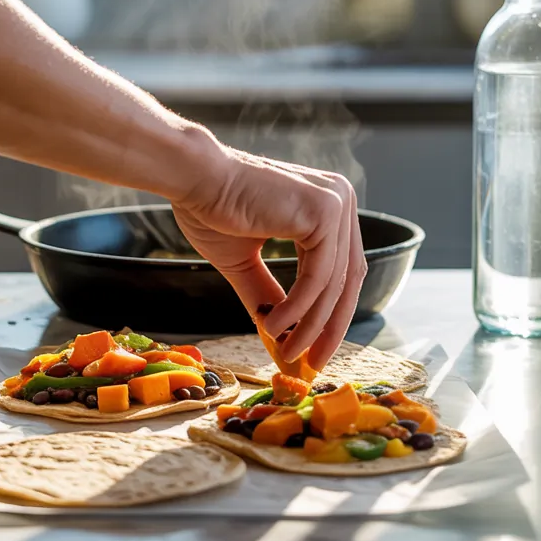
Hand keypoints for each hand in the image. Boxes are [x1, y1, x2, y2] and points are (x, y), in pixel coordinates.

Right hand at [171, 147, 365, 372]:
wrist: (193, 178)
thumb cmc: (212, 209)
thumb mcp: (246, 263)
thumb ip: (269, 295)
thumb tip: (283, 340)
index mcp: (327, 206)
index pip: (342, 270)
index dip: (330, 315)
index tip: (313, 350)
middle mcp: (340, 198)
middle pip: (347, 278)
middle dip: (328, 327)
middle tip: (310, 363)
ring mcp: (336, 202)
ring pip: (333, 282)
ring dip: (309, 325)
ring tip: (287, 351)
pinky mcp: (324, 210)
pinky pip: (318, 275)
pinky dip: (298, 308)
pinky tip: (274, 326)